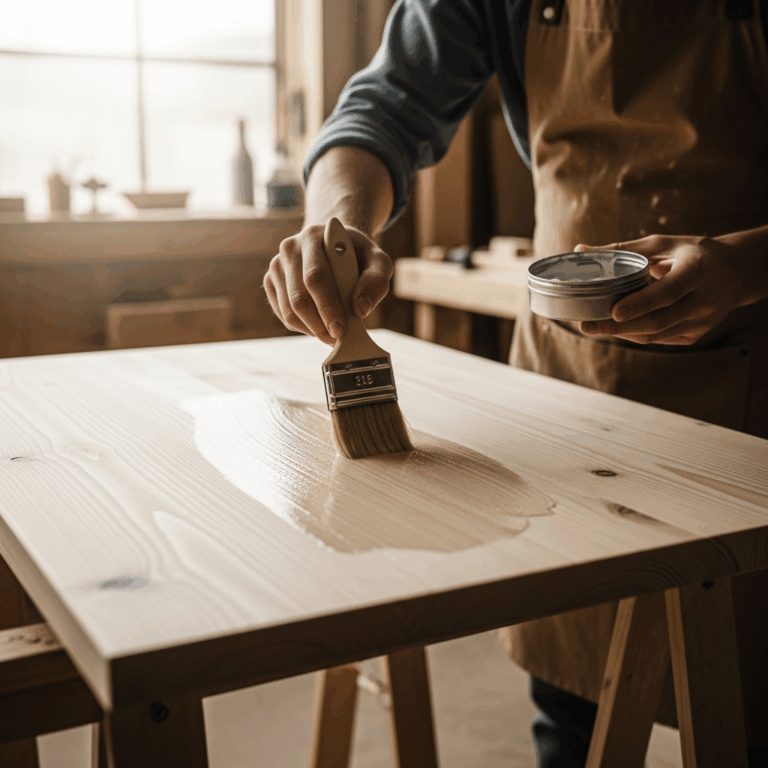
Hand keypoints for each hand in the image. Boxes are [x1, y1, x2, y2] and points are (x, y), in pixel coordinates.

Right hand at [264, 224, 392, 344]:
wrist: (335, 247)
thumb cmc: (359, 256)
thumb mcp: (378, 261)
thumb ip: (376, 281)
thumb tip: (360, 309)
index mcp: (314, 236)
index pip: (315, 276)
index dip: (327, 306)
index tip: (340, 329)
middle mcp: (290, 248)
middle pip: (298, 297)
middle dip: (319, 324)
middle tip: (337, 339)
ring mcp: (277, 265)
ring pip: (288, 310)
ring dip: (311, 329)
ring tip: (332, 335)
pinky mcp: (272, 282)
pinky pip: (283, 314)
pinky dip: (303, 327)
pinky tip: (320, 326)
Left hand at [575, 235, 744, 344]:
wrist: (734, 272)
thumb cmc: (690, 254)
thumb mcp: (662, 244)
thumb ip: (622, 249)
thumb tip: (579, 249)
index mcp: (698, 270)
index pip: (669, 292)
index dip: (641, 304)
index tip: (613, 311)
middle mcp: (704, 300)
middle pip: (658, 321)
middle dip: (618, 327)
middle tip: (586, 326)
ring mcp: (701, 322)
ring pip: (655, 335)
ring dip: (622, 333)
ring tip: (593, 327)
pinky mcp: (694, 336)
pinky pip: (659, 340)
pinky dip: (634, 334)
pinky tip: (615, 328)